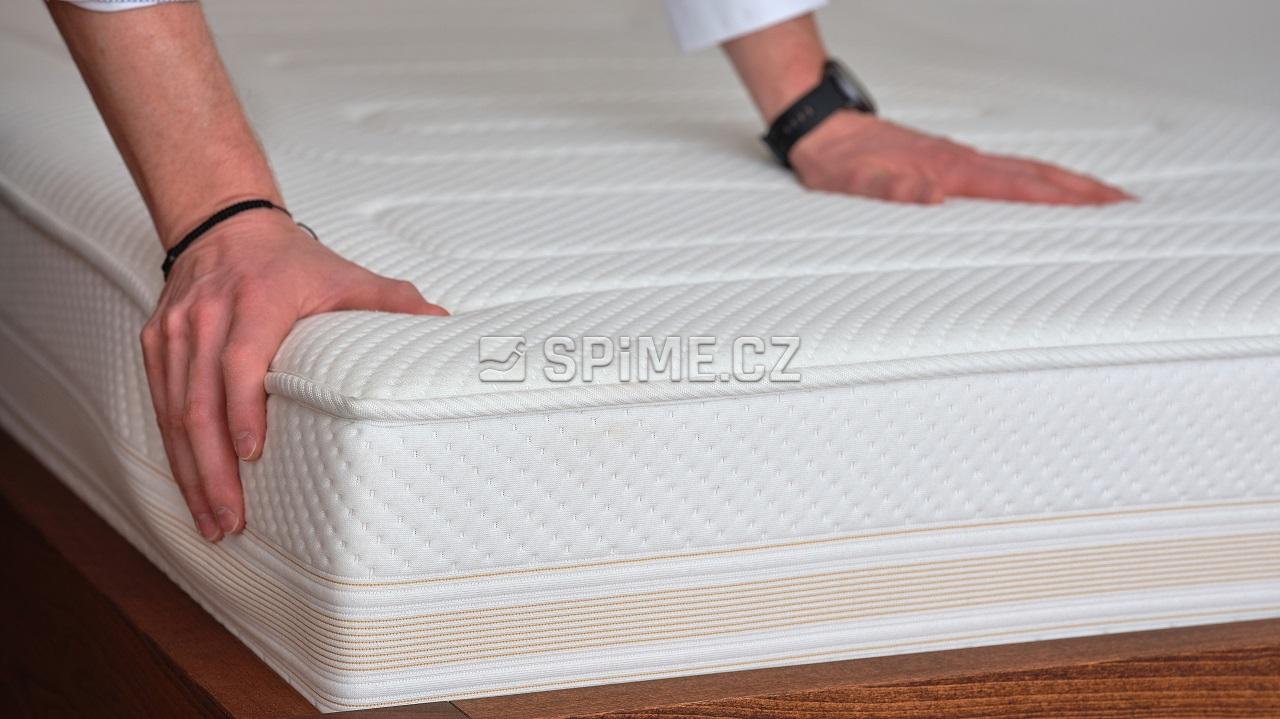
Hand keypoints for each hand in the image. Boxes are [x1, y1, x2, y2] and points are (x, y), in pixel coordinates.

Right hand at [140, 209, 447, 540]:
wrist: (226, 224)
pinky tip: (193, 488)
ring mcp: (174, 333)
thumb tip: (444, 328)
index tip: (253, 454)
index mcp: (255, 301)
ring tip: (214, 520)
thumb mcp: (346, 274)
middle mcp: (206, 316)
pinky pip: (160, 405)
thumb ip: (393, 302)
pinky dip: (175, 452)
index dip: (242, 408)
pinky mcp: (156, 345)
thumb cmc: (291, 262)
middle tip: (232, 518)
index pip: (239, 360)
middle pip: (198, 401)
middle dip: (212, 468)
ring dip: (191, 472)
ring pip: (173, 412)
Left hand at [790, 112, 1131, 204]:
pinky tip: (1043, 190)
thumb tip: (927, 196)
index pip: (1016, 187)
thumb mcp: (851, 185)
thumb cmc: (836, 163)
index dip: (1059, 200)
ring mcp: (958, 160)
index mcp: (946, 171)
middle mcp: (960, 162)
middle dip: (1083, 192)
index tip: (1100, 209)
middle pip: (1036, 176)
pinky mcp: (950, 162)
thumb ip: (887, 190)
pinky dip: (1036, 180)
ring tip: (1104, 200)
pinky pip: (1006, 172)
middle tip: (1128, 207)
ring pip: (1025, 171)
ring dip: (1067, 185)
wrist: (822, 131)